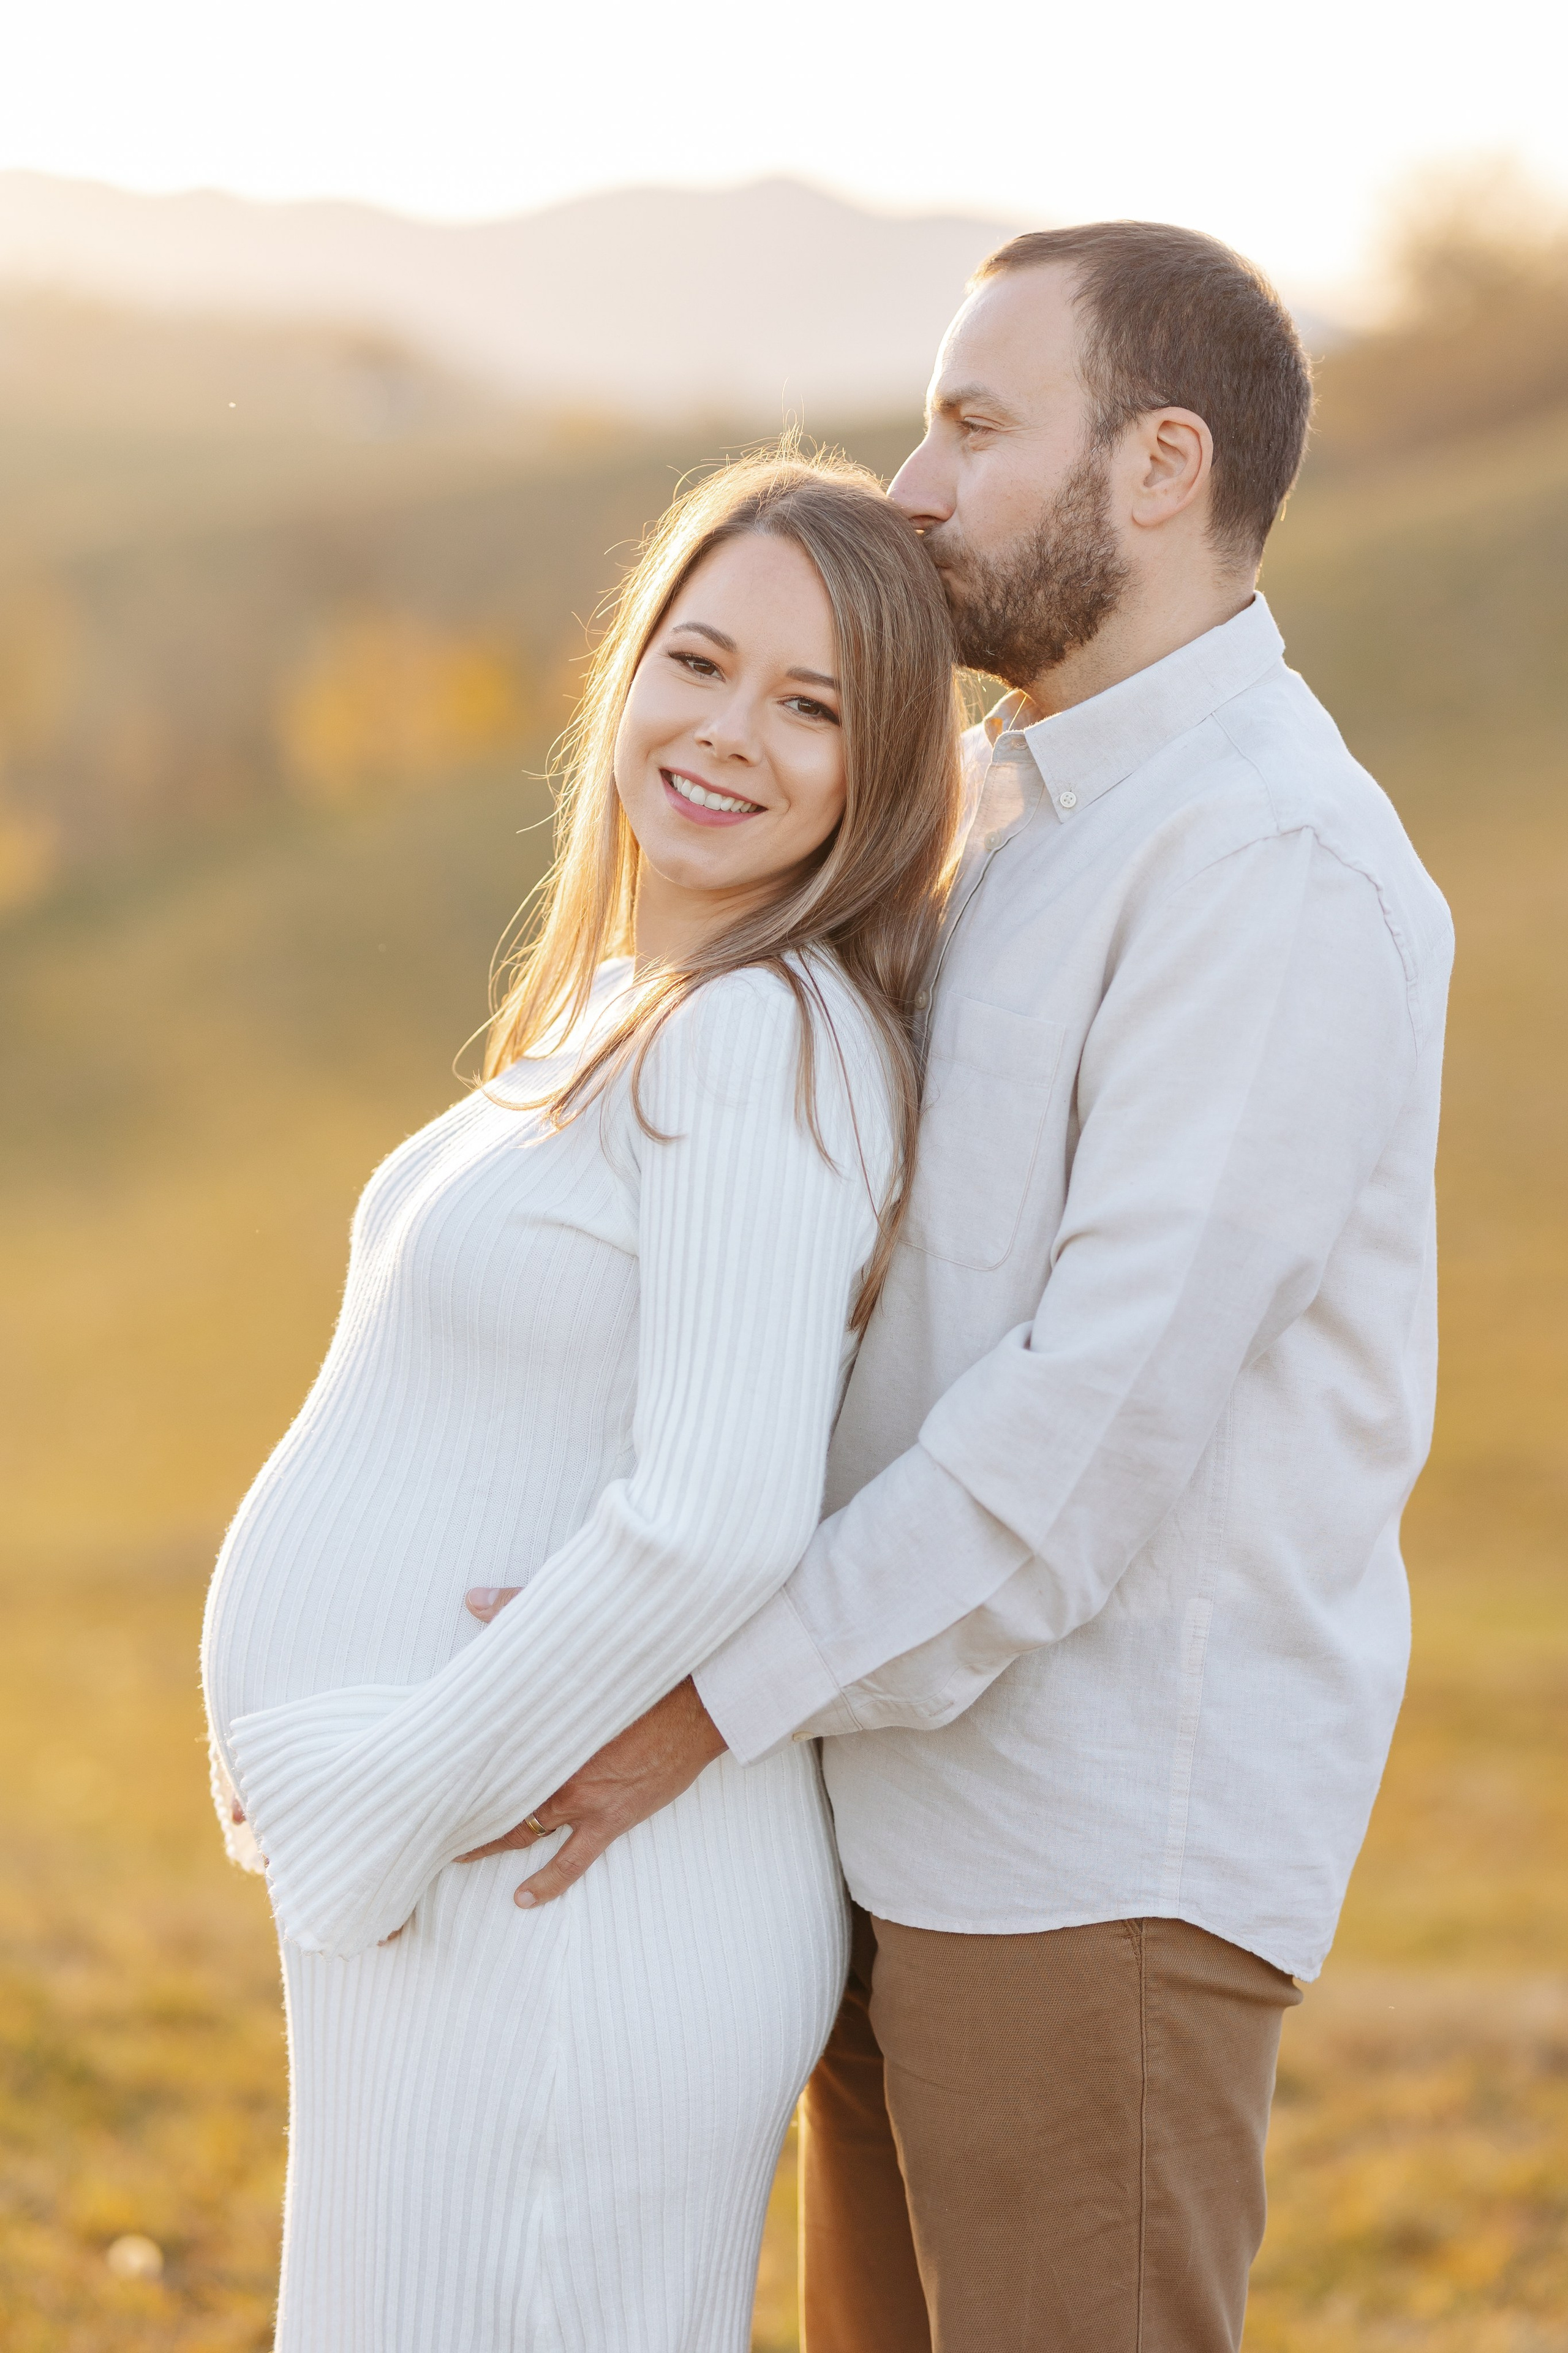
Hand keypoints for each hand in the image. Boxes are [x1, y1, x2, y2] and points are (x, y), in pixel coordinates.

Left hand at [458, 1587, 727, 1907]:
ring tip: (455, 1856)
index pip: (483, 1753)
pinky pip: (573, 1861)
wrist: (702, 1701)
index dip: (449, 1765)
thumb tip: (473, 1598)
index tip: (419, 1773)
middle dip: (461, 1811)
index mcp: (541, 1730)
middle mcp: (556, 1772)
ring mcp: (585, 1802)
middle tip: (426, 1823)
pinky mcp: (613, 1820)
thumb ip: (519, 1613)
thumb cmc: (641, 1669)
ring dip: (490, 1845)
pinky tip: (523, 1898)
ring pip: (524, 1832)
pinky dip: (547, 1883)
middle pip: (495, 1797)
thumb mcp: (579, 1638)